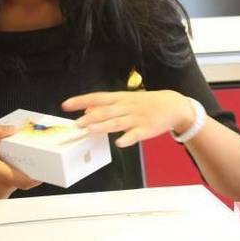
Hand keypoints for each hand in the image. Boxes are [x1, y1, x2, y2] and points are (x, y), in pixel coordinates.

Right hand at [0, 124, 40, 200]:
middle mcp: (4, 187)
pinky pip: (8, 185)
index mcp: (3, 175)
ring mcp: (1, 194)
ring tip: (11, 159)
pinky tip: (2, 167)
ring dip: (17, 171)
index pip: (28, 180)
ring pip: (16, 182)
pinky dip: (9, 176)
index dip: (40, 175)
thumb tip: (13, 129)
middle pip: (24, 179)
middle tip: (33, 155)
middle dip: (29, 167)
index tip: (48, 167)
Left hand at [61, 90, 194, 147]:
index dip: (81, 101)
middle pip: (105, 111)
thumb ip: (108, 106)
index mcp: (121, 98)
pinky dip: (127, 139)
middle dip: (90, 117)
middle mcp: (126, 107)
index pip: (97, 98)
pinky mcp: (146, 129)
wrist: (173, 105)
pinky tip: (119, 143)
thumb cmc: (146, 103)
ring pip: (117, 123)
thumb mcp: (126, 100)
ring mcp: (136, 118)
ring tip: (89, 130)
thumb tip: (88, 110)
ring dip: (103, 126)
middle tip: (76, 124)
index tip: (65, 105)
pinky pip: (135, 135)